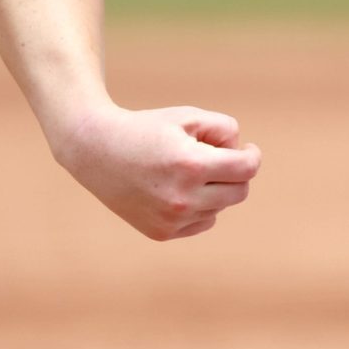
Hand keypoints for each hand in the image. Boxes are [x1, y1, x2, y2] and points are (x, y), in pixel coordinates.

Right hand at [47, 103, 262, 240]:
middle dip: (235, 174)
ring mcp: (172, 220)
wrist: (96, 151)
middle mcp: (183, 198)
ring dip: (212, 189)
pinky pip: (202, 222)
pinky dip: (199, 207)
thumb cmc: (146, 129)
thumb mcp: (188, 116)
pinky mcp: (162, 233)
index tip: (247, 150)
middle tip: (219, 159)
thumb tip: (242, 157)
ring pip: (219, 208)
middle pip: (239, 192)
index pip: (246, 169)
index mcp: (192, 165)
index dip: (252, 156)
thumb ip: (225, 130)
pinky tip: (177, 189)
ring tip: (184, 170)